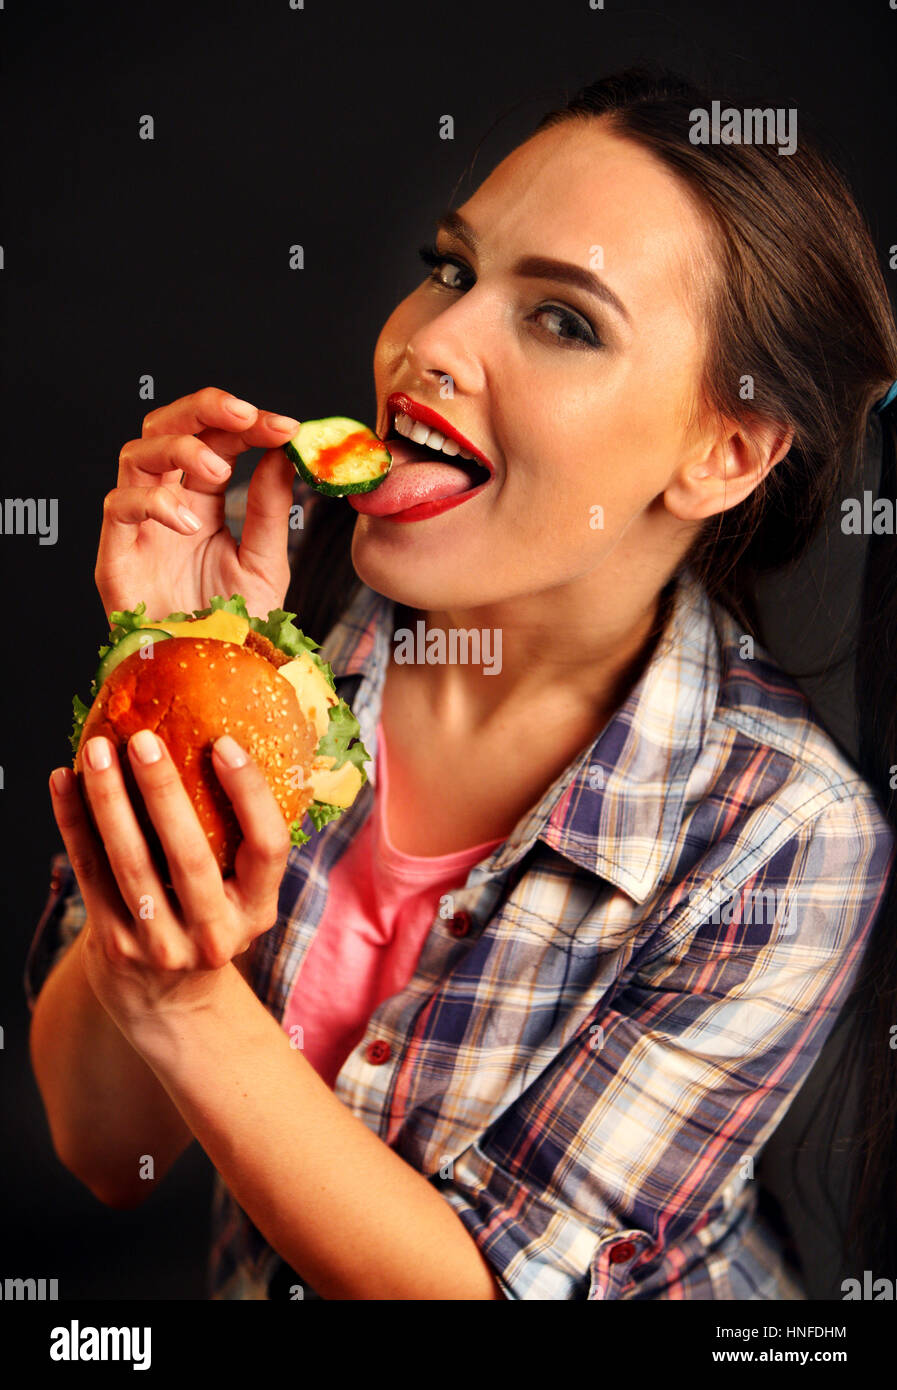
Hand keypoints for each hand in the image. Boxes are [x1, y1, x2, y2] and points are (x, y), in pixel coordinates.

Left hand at [48, 728, 291, 1039]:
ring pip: (131, 865)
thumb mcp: (240, 896)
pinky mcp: (114, 946)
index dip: (249, 795)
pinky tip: (63, 783)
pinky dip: (73, 825)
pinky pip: (90, 875)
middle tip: (144, 740)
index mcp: (257, 910)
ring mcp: (161, 946)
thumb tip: (211, 739)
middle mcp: (215, 934)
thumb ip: (236, 841)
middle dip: (164, 793)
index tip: (224, 744)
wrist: (170, 1003)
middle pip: (190, 858)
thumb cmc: (207, 921)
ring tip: (97, 752)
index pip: (268, 848)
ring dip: (109, 802)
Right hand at [96, 386, 301, 620]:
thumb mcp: (264, 566)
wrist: (211, 684)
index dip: (245, 424)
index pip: (215, 440)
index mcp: (201, 503)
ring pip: (137, 454)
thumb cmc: (232, 631)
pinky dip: (153, 502)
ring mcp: (138, 529)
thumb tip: (282, 453)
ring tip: (220, 469)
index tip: (285, 426)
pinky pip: (117, 505)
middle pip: (166, 428)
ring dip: (180, 448)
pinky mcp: (116, 557)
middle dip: (204, 409)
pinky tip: (189, 522)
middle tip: (247, 415)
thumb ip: (268, 511)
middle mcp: (165, 507)